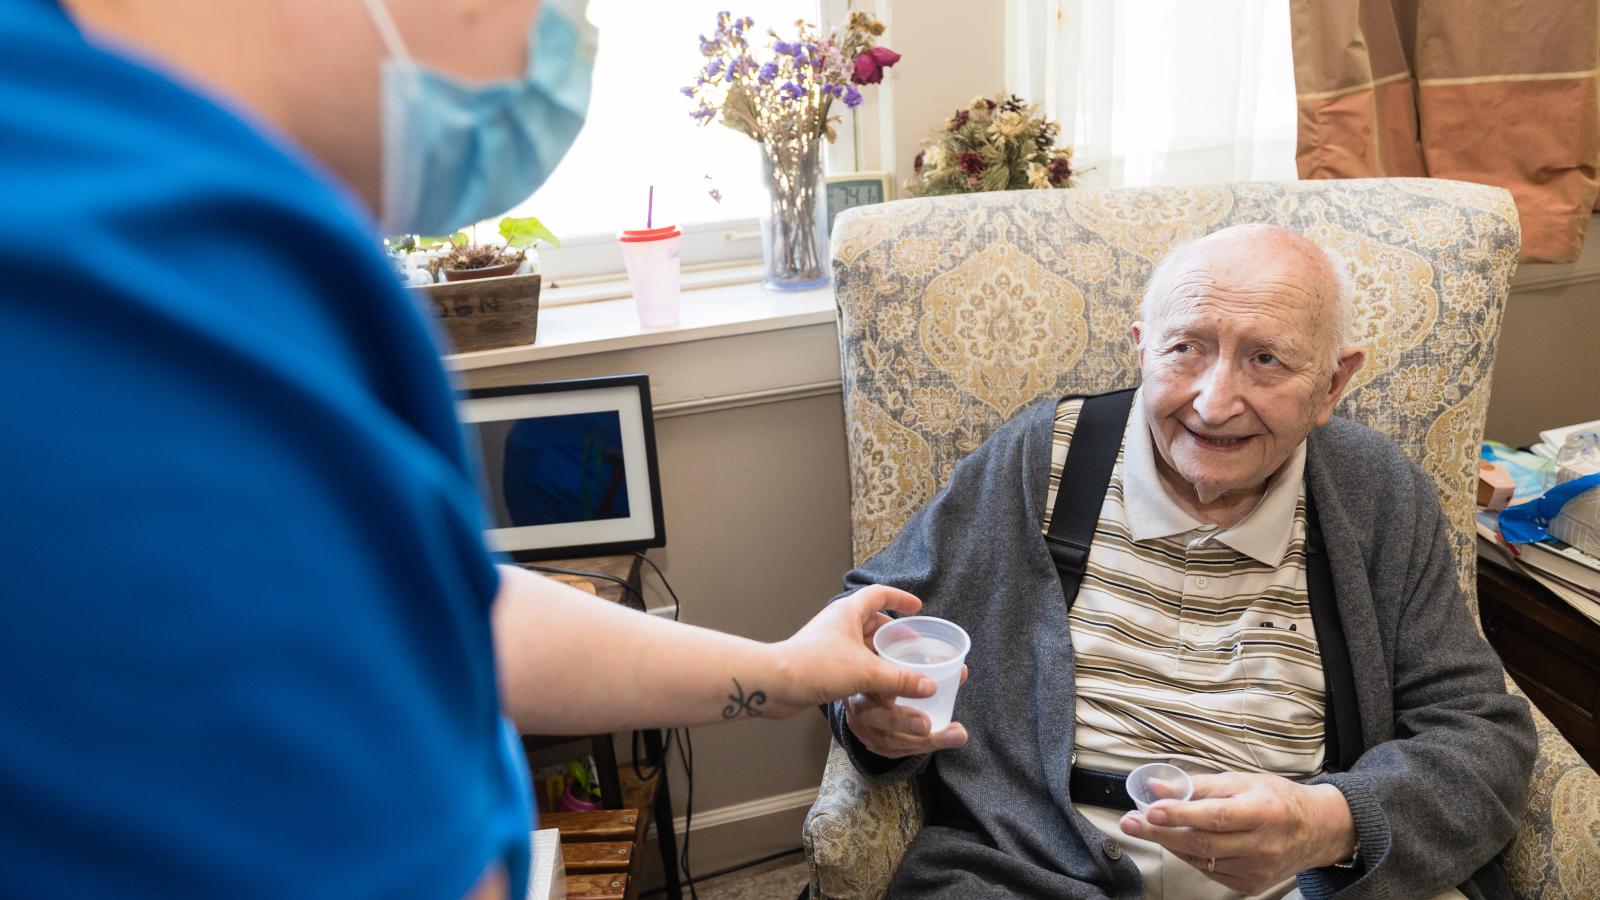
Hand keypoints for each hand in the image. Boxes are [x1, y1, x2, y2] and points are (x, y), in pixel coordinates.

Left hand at [764, 586, 939, 716]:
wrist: (776, 684)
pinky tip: (881, 690)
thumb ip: (901, 679)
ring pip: (864, 645)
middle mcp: (839, 624)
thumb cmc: (814, 666)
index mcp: (848, 611)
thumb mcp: (866, 671)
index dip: (900, 599)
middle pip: (874, 621)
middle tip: (914, 647)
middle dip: (895, 634)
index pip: (879, 594)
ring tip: (902, 671)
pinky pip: (854, 663)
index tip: (918, 608)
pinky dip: (869, 672)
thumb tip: (930, 685)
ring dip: (882, 657)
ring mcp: (830, 644)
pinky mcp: (824, 664)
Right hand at [842, 666, 968, 757]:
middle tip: (930, 726)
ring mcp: (861, 727)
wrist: (853, 683)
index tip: (930, 687)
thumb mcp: (892, 658)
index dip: (902, 684)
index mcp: (862, 677)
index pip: (876, 681)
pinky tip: (940, 743)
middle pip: (877, 718)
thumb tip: (962, 670)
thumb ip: (922, 660)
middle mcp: (857, 704)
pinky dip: (917, 748)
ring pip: (888, 741)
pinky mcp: (869, 742)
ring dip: (924, 742)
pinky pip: (893, 751)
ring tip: (956, 736)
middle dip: (906, 723)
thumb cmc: (879, 669)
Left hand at [1118, 772, 1356, 893]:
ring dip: (1169, 843)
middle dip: (1160, 832)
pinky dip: (1188, 855)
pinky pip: (1209, 871)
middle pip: (1202, 842)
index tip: (1150, 809)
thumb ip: (1199, 785)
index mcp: (1264, 811)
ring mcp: (1257, 869)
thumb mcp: (1243, 781)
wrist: (1317, 831)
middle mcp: (1262, 844)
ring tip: (1144, 827)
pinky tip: (1176, 841)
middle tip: (1130, 822)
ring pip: (1201, 858)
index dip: (1181, 814)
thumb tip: (1157, 785)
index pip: (1216, 815)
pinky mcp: (1251, 884)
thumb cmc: (1277, 800)